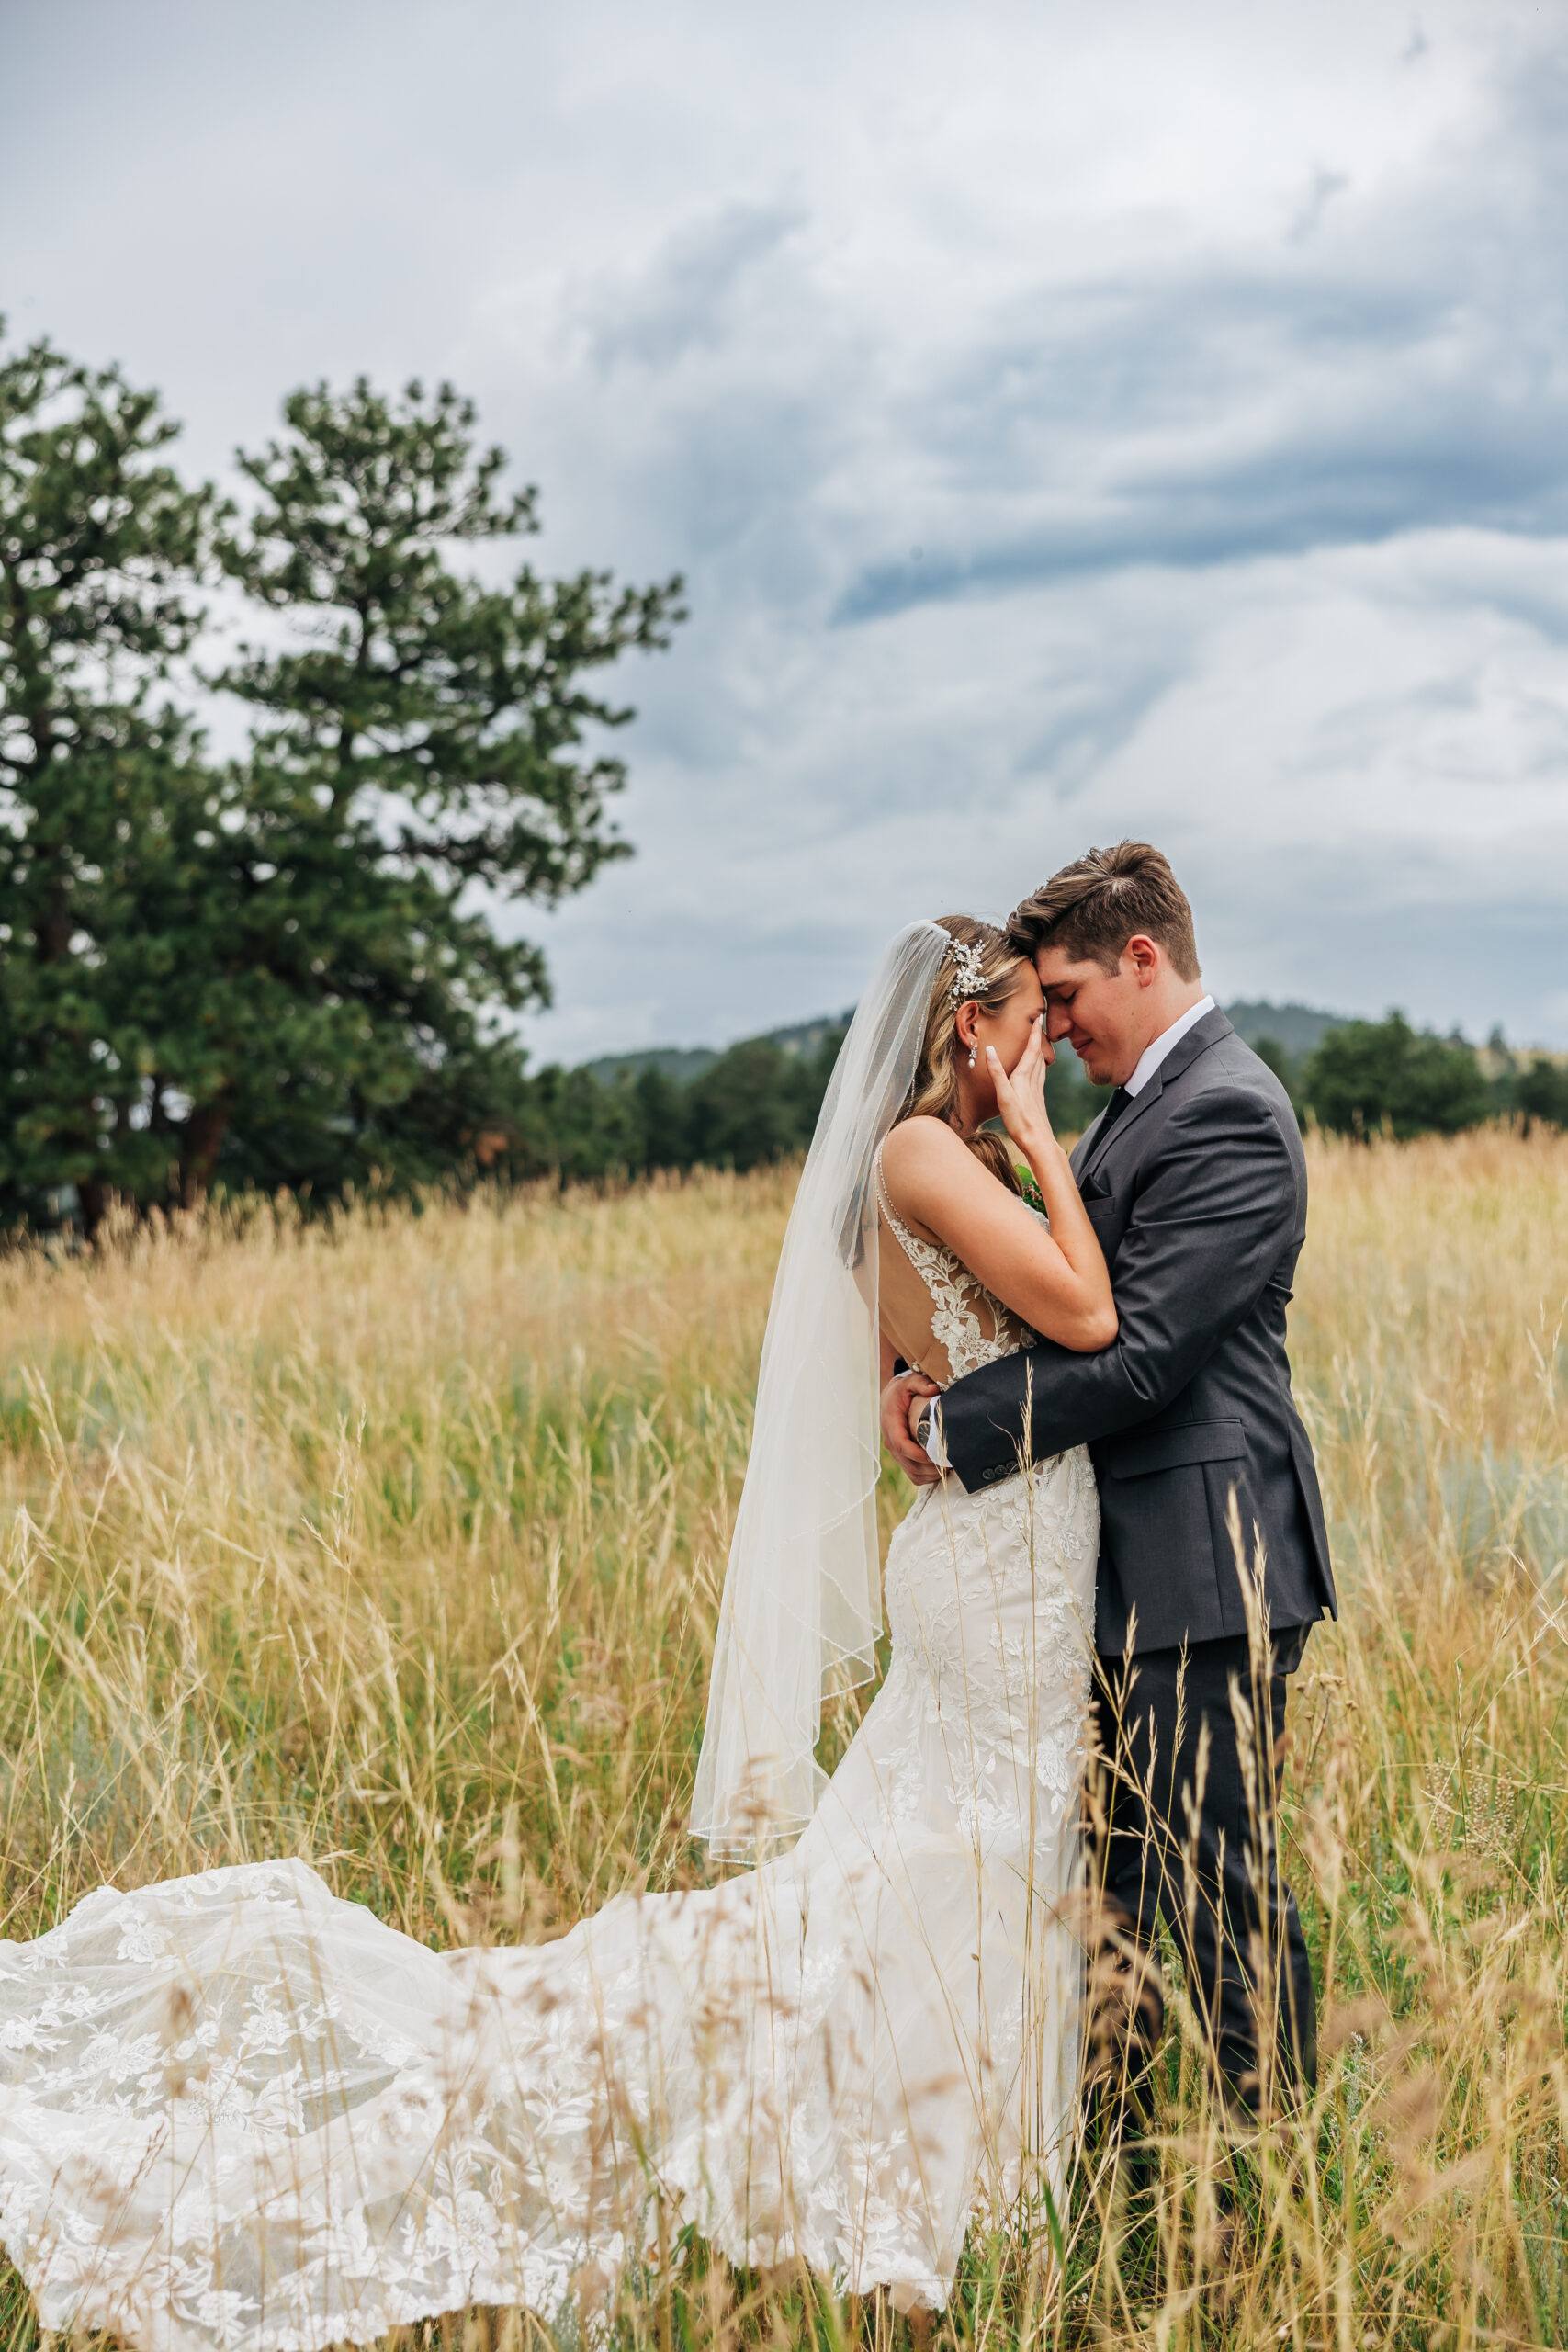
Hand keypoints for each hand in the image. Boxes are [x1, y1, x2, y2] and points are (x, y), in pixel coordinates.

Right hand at [881, 1369, 940, 1484]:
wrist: (892, 1398)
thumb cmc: (902, 1390)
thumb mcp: (909, 1381)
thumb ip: (920, 1383)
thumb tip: (933, 1390)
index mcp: (891, 1424)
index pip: (900, 1444)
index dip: (916, 1454)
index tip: (933, 1456)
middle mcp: (891, 1441)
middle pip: (909, 1463)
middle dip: (929, 1467)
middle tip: (950, 1463)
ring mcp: (897, 1452)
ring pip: (913, 1472)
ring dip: (931, 1474)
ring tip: (950, 1467)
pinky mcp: (903, 1458)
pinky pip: (914, 1475)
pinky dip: (928, 1477)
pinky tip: (943, 1470)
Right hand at [988, 1015, 1055, 1155]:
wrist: (1038, 1142)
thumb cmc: (1020, 1121)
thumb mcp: (1004, 1096)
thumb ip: (997, 1073)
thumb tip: (990, 1050)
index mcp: (1024, 1078)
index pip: (1032, 1050)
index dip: (1035, 1033)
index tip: (1038, 1017)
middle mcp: (1033, 1082)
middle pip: (1038, 1055)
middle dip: (1038, 1039)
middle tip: (1039, 1025)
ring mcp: (1037, 1092)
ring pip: (1040, 1066)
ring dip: (1039, 1053)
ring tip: (1039, 1044)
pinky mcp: (1038, 1101)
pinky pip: (1039, 1077)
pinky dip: (1039, 1068)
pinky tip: (1037, 1073)